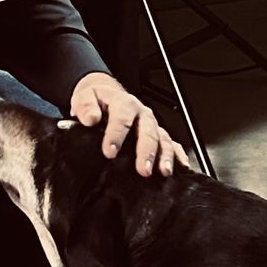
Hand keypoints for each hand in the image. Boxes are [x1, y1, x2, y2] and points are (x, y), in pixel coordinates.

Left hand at [70, 72, 188, 176]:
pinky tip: (181, 166)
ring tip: (164, 171)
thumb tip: (90, 118)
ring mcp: (151, 124)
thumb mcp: (85, 97)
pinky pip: (172, 143)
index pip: (121, 118)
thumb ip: (86, 106)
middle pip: (147, 132)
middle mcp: (141, 114)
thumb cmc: (96, 100)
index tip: (109, 152)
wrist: (106, 95)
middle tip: (143, 169)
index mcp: (123, 103)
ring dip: (165, 155)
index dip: (116, 135)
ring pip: (162, 139)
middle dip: (146, 151)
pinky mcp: (157, 134)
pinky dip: (178, 154)